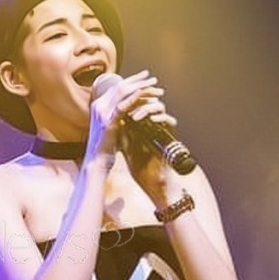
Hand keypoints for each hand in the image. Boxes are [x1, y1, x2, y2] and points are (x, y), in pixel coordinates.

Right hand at [87, 71, 161, 162]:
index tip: (144, 78)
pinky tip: (146, 94)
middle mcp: (99, 105)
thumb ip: (121, 116)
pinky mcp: (108, 121)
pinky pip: (124, 105)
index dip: (131, 81)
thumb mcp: (114, 127)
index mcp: (99, 105)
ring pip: (123, 92)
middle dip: (138, 80)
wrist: (97, 161)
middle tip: (152, 78)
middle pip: (120, 86)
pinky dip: (136, 97)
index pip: (116, 87)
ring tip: (154, 85)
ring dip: (140, 86)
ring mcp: (102, 112)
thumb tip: (136, 108)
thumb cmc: (106, 147)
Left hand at [121, 89, 182, 204]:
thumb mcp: (125, 144)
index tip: (116, 104)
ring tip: (134, 117)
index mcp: (144, 122)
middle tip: (125, 104)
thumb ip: (119, 129)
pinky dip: (158, 118)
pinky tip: (149, 121)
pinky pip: (168, 120)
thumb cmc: (139, 164)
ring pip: (159, 107)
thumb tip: (107, 117)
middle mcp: (155, 122)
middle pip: (148, 100)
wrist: (153, 179)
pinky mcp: (171, 135)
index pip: (137, 103)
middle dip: (137, 100)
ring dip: (146, 108)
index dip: (127, 101)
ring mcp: (163, 127)